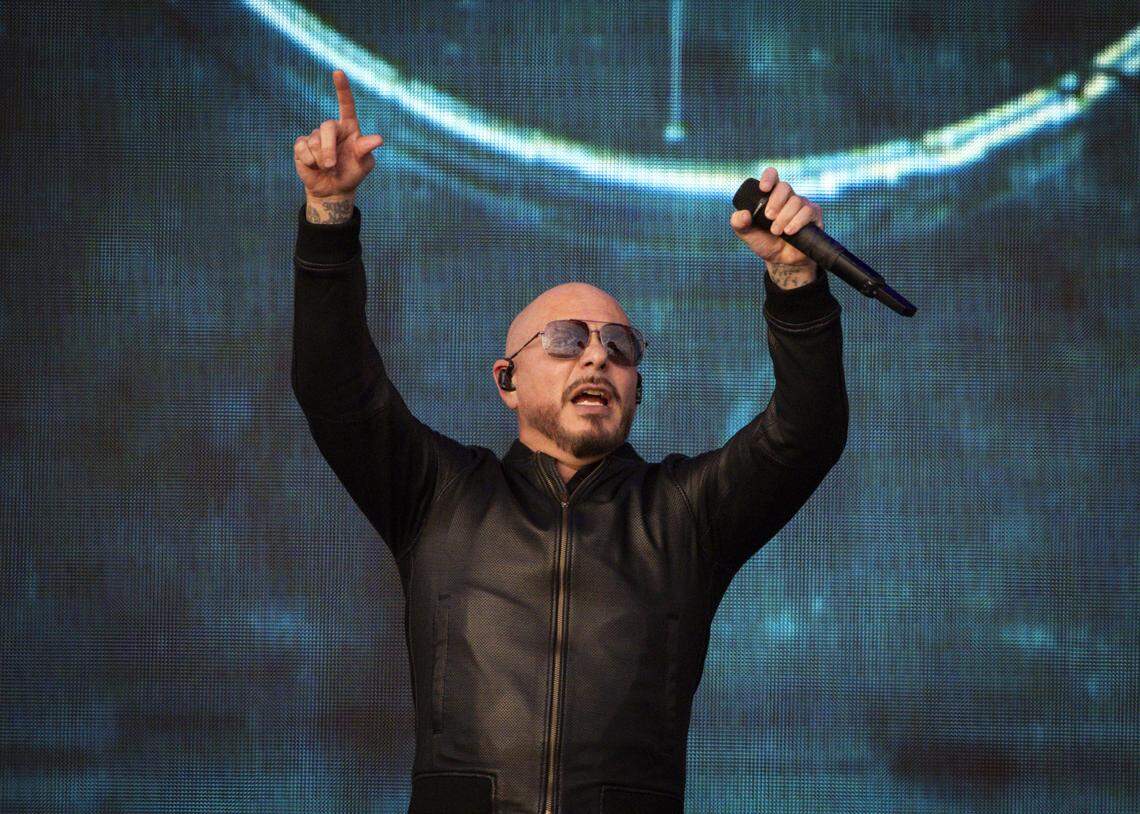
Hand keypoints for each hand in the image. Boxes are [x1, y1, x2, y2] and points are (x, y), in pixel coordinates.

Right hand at [293, 70, 383, 198]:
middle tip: (332, 166)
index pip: (346, 104)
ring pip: (314, 142)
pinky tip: (314, 166)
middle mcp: (332, 128)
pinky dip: (309, 162)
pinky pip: (302, 149)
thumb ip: (366, 150)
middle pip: (326, 127)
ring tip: (327, 168)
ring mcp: (315, 135)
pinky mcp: (301, 145)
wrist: (333, 189)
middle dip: (328, 149)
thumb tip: (378, 139)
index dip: (342, 88)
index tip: (338, 72)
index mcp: (349, 127)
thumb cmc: (352, 174)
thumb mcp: (363, 165)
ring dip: (321, 160)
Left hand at [730, 167, 822, 267]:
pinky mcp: (813, 215)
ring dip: (784, 217)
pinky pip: (808, 211)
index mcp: (771, 195)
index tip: (763, 189)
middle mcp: (788, 197)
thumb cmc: (765, 243)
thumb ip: (739, 224)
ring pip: (796, 201)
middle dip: (775, 202)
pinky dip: (797, 222)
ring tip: (777, 231)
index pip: (772, 176)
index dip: (769, 177)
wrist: (782, 260)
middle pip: (785, 187)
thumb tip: (741, 215)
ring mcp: (802, 204)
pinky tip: (789, 231)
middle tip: (768, 217)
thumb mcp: (748, 234)